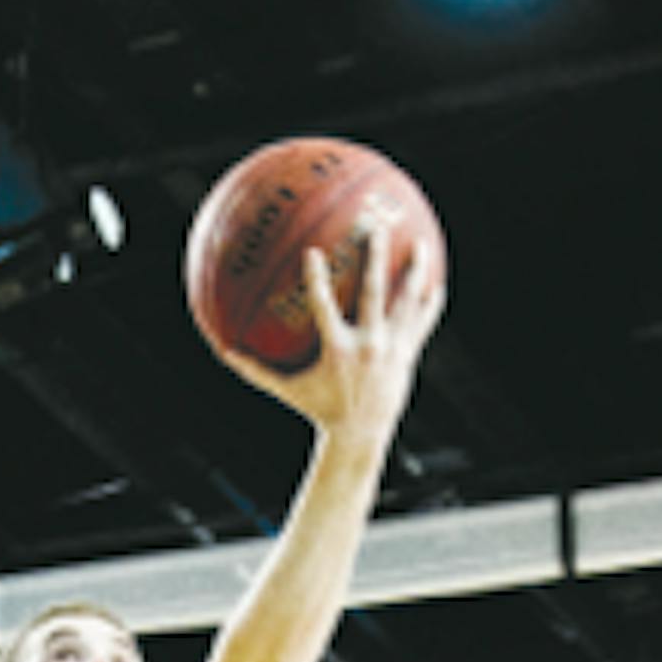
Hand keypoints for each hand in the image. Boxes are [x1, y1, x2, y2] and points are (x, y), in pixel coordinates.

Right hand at [215, 225, 444, 442]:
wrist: (361, 435)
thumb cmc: (320, 409)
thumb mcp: (288, 390)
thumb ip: (258, 370)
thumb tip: (225, 351)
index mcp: (338, 350)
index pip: (323, 308)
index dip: (317, 280)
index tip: (312, 252)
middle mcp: (368, 345)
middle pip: (373, 293)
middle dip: (375, 258)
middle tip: (377, 227)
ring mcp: (391, 348)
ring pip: (406, 302)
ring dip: (414, 271)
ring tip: (420, 244)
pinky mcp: (408, 354)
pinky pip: (422, 322)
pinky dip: (430, 303)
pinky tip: (437, 282)